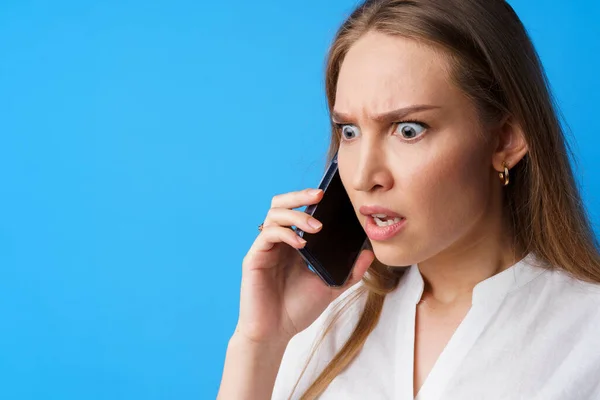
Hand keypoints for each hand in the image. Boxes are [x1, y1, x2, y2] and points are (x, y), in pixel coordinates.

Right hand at [236, 188, 374, 344]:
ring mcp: (265, 248)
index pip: (298, 210)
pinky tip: (301, 244)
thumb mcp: (330, 287)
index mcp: (293, 243)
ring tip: (316, 226)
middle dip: (299, 195)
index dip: (310, 199)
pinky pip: (268, 235)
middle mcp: (278, 241)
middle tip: (320, 194)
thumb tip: (369, 253)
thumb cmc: (297, 310)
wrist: (275, 333)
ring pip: (274, 214)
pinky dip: (286, 233)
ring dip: (296, 214)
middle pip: (281, 203)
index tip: (332, 194)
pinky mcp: (254, 257)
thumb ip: (349, 272)